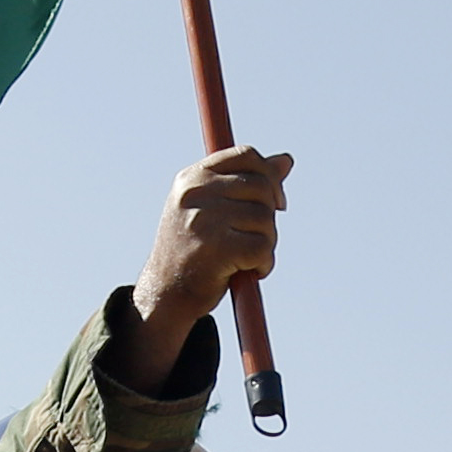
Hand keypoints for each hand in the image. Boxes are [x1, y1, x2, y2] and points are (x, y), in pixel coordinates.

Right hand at [123, 146, 290, 387]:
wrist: (165, 295)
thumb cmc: (193, 250)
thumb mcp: (212, 208)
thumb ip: (246, 182)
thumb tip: (286, 161)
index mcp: (192, 178)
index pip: (245, 156)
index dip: (269, 177)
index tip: (275, 202)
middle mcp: (195, 193)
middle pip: (261, 187)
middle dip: (268, 216)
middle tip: (256, 239)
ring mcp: (204, 219)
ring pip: (265, 219)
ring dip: (266, 244)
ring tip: (244, 259)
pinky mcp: (216, 249)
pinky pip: (262, 248)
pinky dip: (264, 264)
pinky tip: (247, 272)